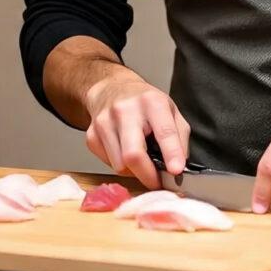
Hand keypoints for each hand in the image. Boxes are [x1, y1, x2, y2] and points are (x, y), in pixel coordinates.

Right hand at [84, 67, 189, 187]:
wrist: (111, 88)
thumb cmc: (144, 104)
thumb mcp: (171, 111)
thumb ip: (179, 138)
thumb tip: (178, 168)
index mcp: (151, 102)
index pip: (164, 131)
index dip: (171, 153)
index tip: (176, 171)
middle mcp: (125, 110)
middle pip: (133, 154)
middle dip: (147, 175)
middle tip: (157, 182)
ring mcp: (104, 122)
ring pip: (120, 165)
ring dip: (134, 170)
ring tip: (141, 158)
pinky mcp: (91, 135)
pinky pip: (108, 164)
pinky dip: (120, 165)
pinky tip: (124, 151)